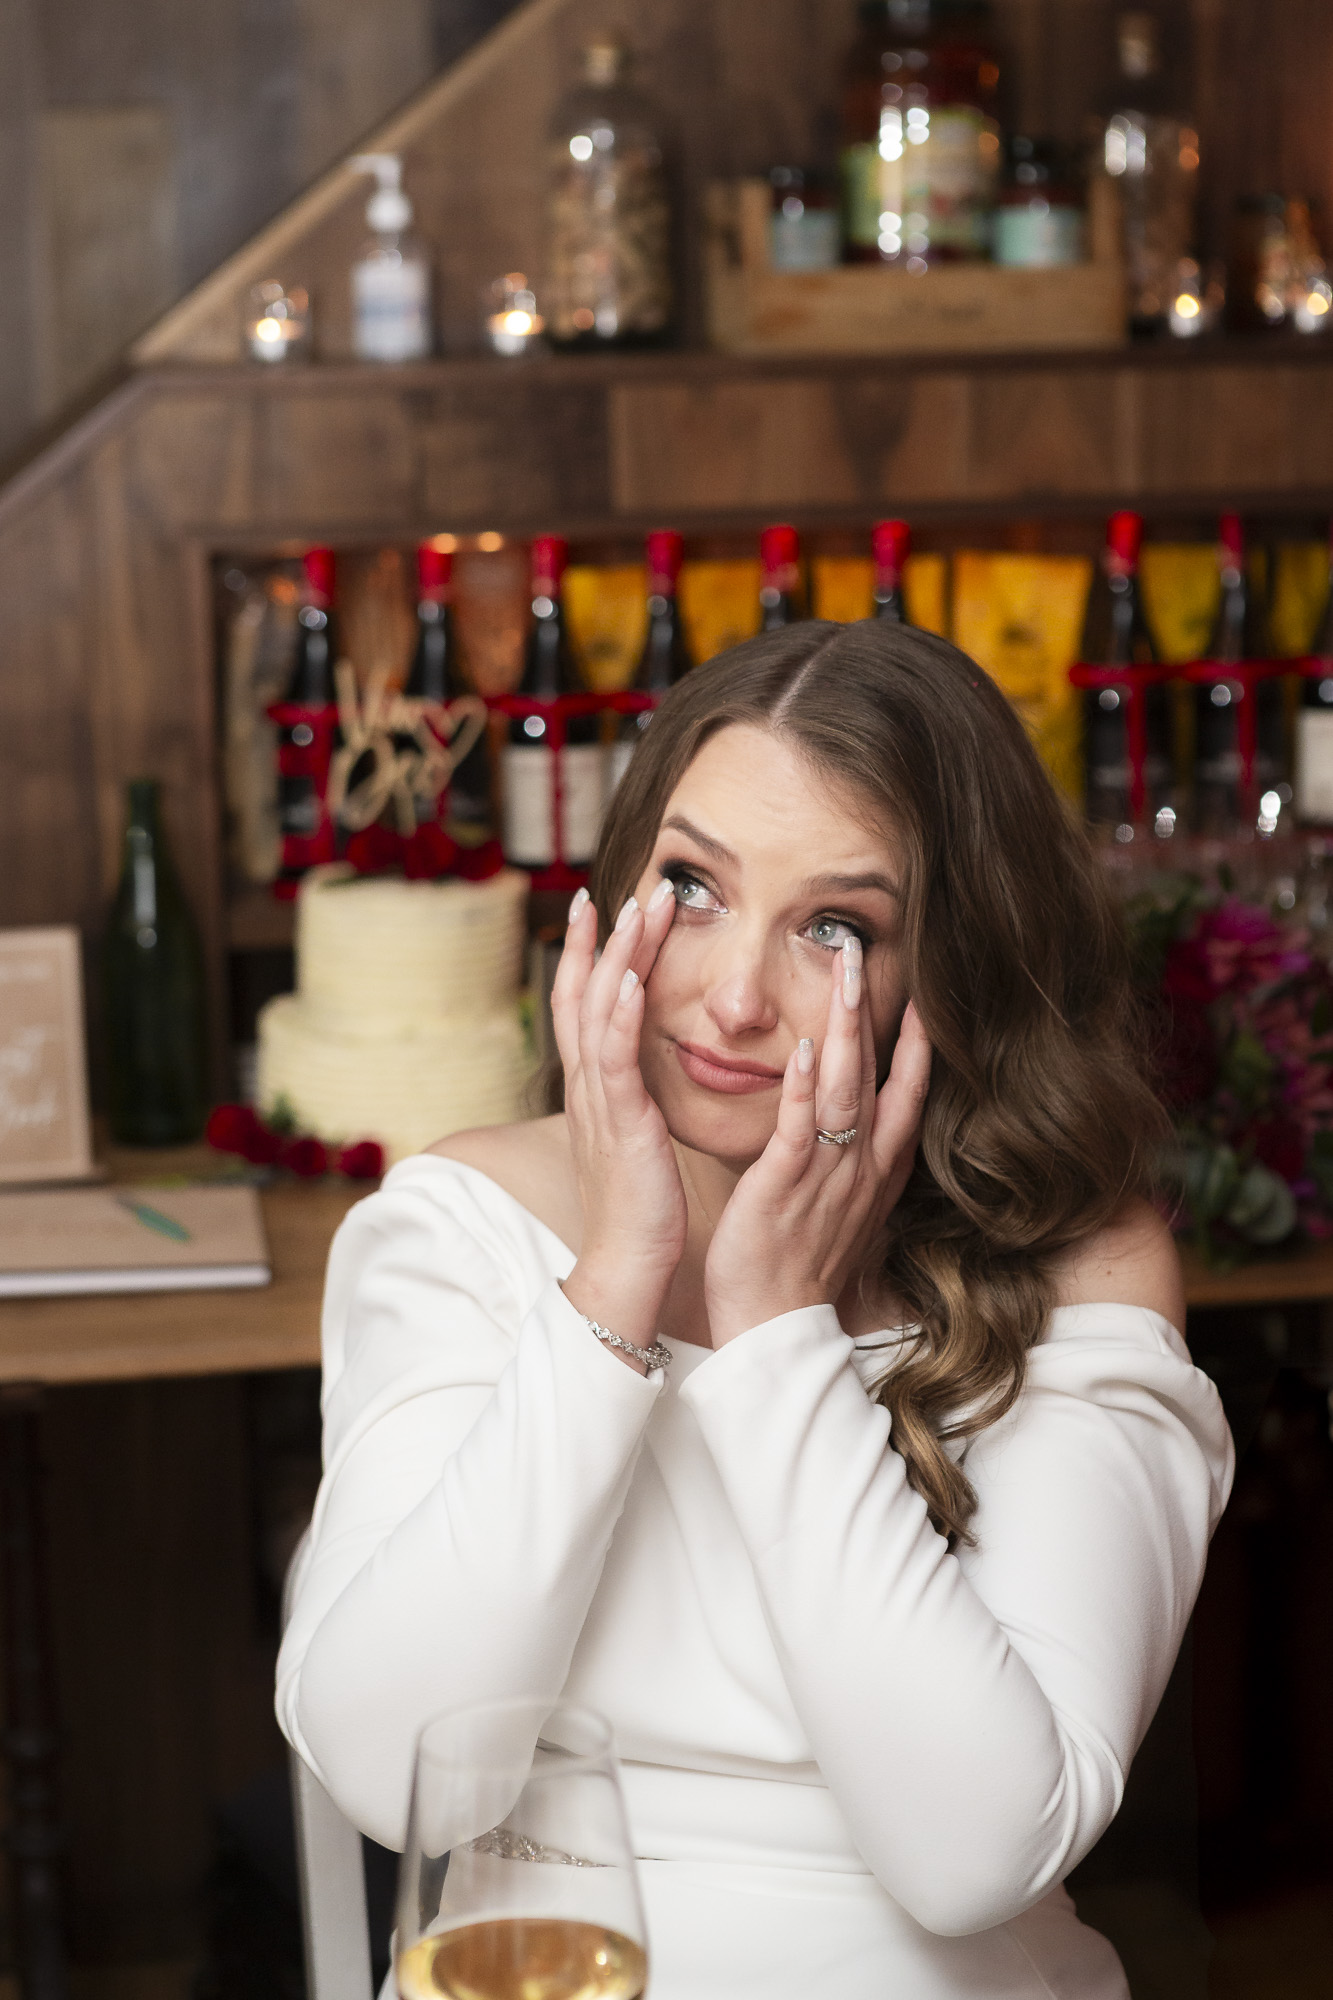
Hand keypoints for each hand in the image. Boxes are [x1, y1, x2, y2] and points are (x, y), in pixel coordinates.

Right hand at [552, 881, 686, 1360]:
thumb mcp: (634, 1142)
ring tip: (637, 910)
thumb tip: (644, 1075)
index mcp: (594, 1090)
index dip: (585, 955)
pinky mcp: (621, 1124)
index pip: (584, 1006)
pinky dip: (621, 1014)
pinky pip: (615, 1059)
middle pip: (585, 993)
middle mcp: (588, 1087)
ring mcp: (600, 1103)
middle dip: (603, 939)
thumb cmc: (640, 1212)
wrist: (626, 1268)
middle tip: (622, 888)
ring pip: (601, 1012)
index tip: (598, 906)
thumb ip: (635, 1101)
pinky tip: (632, 979)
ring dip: (618, 956)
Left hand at [703, 939, 931, 1345]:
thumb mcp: (840, 1205)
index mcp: (874, 1168)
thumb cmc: (797, 1266)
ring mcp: (827, 1174)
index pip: (904, 1091)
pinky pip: (799, 1131)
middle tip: (862, 947)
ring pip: (844, 1089)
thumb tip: (847, 1122)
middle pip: (874, 1074)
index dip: (912, 1041)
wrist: (775, 1328)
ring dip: (843, 1029)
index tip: (918, 992)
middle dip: (870, 1009)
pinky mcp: (785, 1187)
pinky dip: (802, 1088)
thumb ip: (849, 1159)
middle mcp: (860, 1165)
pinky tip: (801, 1048)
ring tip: (843, 974)